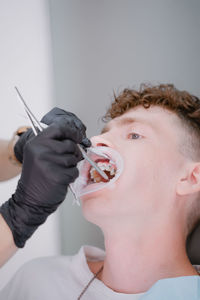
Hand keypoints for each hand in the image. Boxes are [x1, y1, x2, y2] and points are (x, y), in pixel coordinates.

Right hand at [0, 115, 89, 247]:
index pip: (59, 128)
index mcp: (36, 142)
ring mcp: (49, 163)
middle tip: (67, 160)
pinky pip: (74, 171)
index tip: (78, 136)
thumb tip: (76, 137)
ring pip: (74, 158)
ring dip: (72, 165)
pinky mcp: (58, 176)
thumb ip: (54, 143)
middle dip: (74, 152)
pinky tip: (61, 179)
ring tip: (60, 171)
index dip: (72, 132)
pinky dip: (72, 176)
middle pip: (70, 144)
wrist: (31, 199)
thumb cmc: (39, 176)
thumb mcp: (39, 154)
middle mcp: (41, 150)